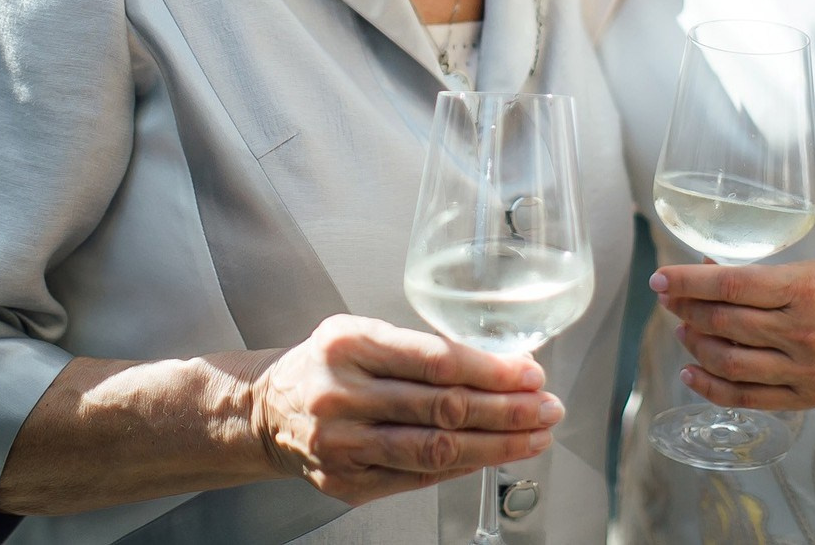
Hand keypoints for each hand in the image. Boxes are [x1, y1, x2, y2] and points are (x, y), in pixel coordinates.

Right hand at [249, 314, 560, 505]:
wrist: (268, 411)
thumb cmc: (327, 365)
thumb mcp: (362, 333)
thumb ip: (421, 348)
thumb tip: (502, 365)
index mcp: (349, 345)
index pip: (436, 360)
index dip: (492, 371)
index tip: (531, 374)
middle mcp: (342, 395)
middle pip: (442, 409)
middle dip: (506, 411)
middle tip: (547, 408)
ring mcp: (343, 444)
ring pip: (435, 450)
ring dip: (495, 445)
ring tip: (534, 436)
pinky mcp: (346, 482)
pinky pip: (418, 476)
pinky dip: (462, 466)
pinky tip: (492, 455)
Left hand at [652, 259, 814, 410]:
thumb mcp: (804, 269)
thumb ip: (755, 278)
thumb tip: (701, 273)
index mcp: (803, 290)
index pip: (730, 286)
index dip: (688, 283)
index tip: (660, 278)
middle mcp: (803, 332)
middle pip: (725, 324)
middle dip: (687, 310)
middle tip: (670, 300)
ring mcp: (805, 370)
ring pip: (730, 362)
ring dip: (696, 345)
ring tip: (683, 330)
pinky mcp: (806, 398)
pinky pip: (746, 397)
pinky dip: (712, 387)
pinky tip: (693, 372)